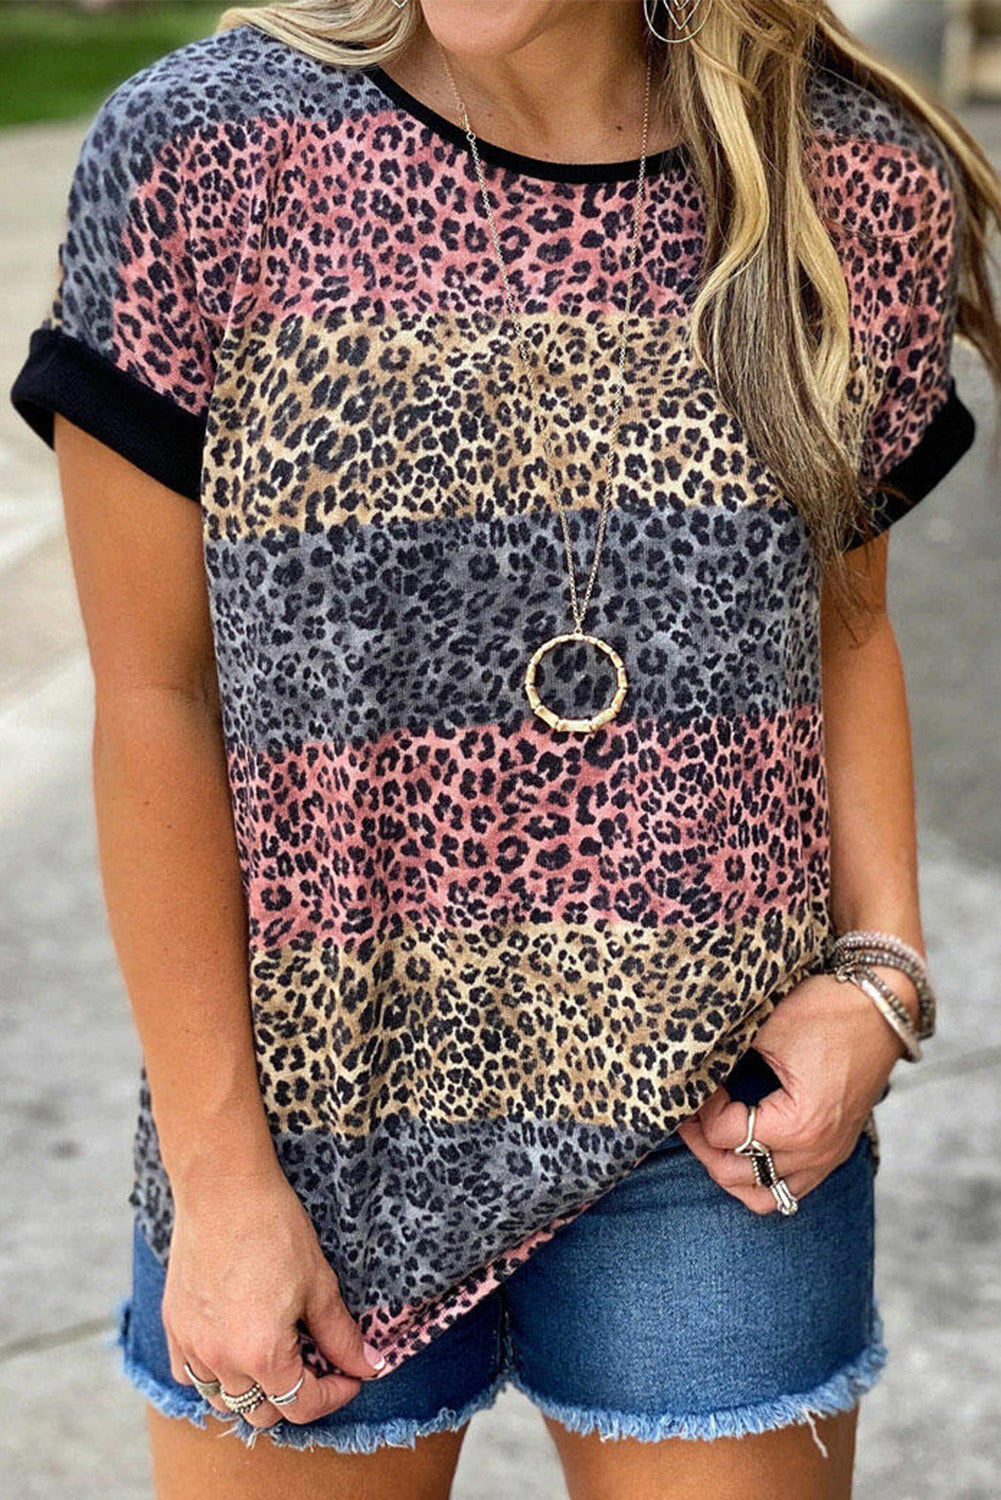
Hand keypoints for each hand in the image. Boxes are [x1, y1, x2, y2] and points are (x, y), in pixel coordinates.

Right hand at [163, 1167, 385, 1430]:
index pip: (301, 1405)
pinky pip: (189, 1375)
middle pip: (261, 1412)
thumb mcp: (319, 1283)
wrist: (224, 1189)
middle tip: (317, 1365)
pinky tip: (233, 1350)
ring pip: (223, 1400)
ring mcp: (192, 1346)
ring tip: (276, 1360)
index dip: (334, 1395)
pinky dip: (213, 1376)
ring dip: (253, 1392)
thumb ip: (340, 1335)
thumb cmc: (274, 1229)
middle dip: (296, 1395)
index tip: (350, 1376)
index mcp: (262, 1354)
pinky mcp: (173, 1326)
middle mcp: (221, 1360)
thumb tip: (368, 1365)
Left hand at [677, 968, 917, 1213]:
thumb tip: (694, 1076)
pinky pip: (790, 1187)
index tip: (701, 1085)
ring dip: (730, 1171)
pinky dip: (760, 1176)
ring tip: (712, 1138)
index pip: (726, 1135)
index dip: (702, 1110)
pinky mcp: (834, 1152)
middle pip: (736, 1176)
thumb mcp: (768, 1031)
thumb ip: (730, 1063)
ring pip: (763, 1196)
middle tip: (690, 1118)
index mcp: (798, 1123)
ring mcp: (828, 1157)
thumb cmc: (826, 1013)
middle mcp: (815, 1151)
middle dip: (704, 1147)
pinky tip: (744, 1149)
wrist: (881, 1010)